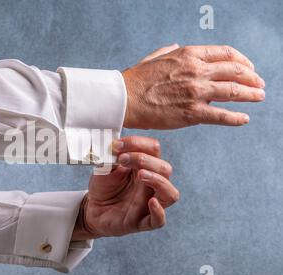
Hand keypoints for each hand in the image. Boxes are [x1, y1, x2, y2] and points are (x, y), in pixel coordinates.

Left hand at [72, 136, 178, 239]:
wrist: (92, 210)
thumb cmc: (103, 188)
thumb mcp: (105, 167)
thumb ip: (112, 156)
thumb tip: (115, 144)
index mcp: (144, 167)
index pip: (154, 149)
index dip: (137, 143)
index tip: (117, 145)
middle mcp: (151, 185)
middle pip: (165, 169)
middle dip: (145, 160)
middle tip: (122, 158)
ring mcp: (148, 204)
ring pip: (170, 194)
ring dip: (158, 181)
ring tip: (141, 175)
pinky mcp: (141, 222)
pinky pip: (159, 220)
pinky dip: (159, 211)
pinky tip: (151, 202)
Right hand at [122, 44, 264, 128]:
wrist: (124, 99)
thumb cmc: (136, 80)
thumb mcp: (155, 57)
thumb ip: (170, 51)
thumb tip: (177, 46)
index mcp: (189, 55)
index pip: (226, 54)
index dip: (243, 61)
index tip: (248, 68)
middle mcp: (197, 71)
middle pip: (235, 71)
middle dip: (252, 78)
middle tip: (259, 84)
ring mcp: (196, 92)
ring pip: (233, 92)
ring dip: (251, 94)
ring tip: (259, 97)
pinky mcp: (192, 113)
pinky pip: (222, 116)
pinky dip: (236, 118)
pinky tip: (244, 119)